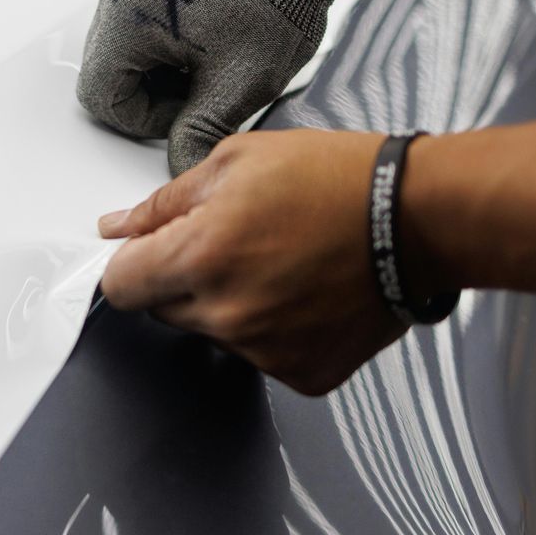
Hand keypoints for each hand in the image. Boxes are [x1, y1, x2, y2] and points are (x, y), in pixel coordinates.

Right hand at [77, 0, 364, 175]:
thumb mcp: (236, 83)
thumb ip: (197, 134)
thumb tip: (181, 166)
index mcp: (129, 11)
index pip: (101, 95)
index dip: (144, 119)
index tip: (187, 110)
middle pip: (108, 69)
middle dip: (151, 91)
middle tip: (201, 86)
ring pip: (122, 46)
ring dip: (157, 66)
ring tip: (206, 59)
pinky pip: (136, 18)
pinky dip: (163, 40)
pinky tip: (203, 38)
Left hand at [97, 129, 412, 394]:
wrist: (416, 219)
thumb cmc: (338, 181)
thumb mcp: (238, 161)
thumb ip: (166, 202)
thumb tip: (119, 227)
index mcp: (203, 256)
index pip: (120, 285)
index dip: (132, 262)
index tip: (150, 251)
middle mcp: (229, 314)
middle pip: (163, 310)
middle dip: (183, 277)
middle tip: (235, 241)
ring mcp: (266, 351)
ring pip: (213, 333)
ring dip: (230, 303)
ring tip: (280, 260)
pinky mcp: (302, 373)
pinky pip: (260, 355)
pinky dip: (272, 329)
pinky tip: (302, 291)